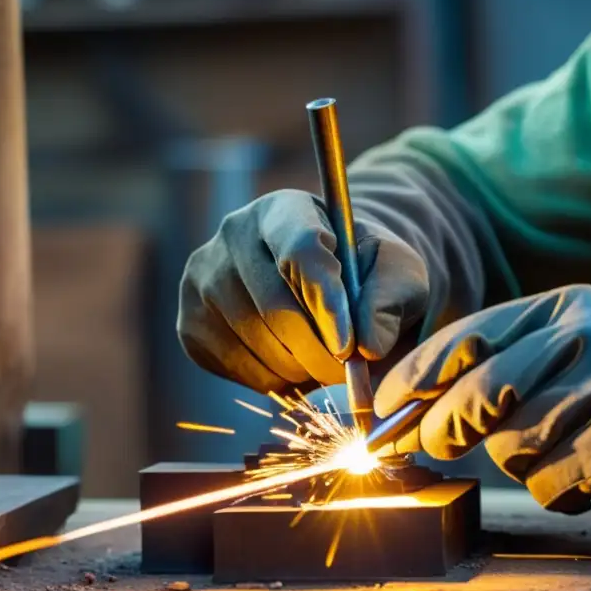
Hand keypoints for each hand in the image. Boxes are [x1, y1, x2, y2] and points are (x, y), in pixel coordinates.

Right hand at [177, 189, 428, 394]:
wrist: (328, 281)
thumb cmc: (368, 272)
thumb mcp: (399, 272)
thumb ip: (392, 299)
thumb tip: (368, 345)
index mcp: (289, 209)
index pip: (300, 250)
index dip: (326, 303)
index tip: (351, 347)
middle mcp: (235, 233)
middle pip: (275, 308)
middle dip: (320, 352)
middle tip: (349, 371)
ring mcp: (204, 277)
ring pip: (255, 343)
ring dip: (300, 370)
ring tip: (325, 363)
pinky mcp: (191, 322)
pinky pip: (235, 368)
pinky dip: (274, 381)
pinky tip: (294, 365)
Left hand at [374, 285, 590, 530]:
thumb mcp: (590, 341)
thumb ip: (517, 360)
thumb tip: (429, 406)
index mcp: (565, 308)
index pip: (466, 339)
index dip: (416, 380)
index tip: (384, 413)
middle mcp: (582, 337)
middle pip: (477, 396)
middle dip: (442, 430)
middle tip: (431, 447)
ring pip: (514, 446)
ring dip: (528, 462)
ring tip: (573, 448)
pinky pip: (554, 482)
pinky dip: (565, 489)